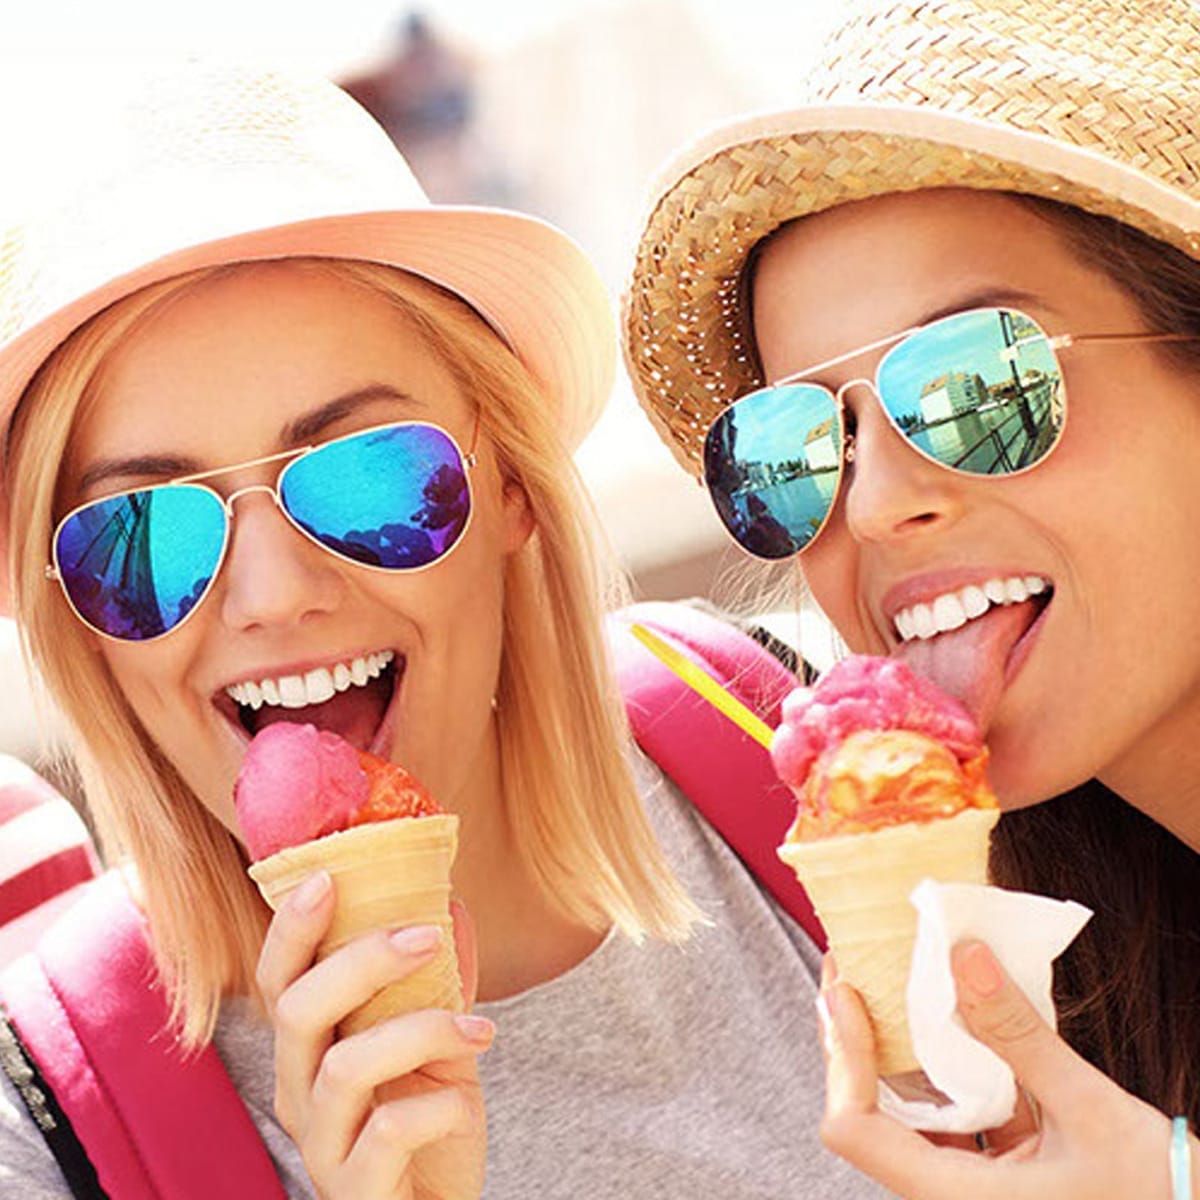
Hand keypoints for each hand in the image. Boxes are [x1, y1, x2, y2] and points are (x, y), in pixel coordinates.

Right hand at [256, 870, 490, 1199]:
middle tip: (429, 936)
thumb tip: (453, 908)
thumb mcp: (434, 1046)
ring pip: (344, 1067)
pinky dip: (437, 1107)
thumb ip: (436, 984)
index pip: (278, 979)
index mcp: (310, 1048)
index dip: (292, 928)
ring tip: (476, 1028)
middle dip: (363, 960)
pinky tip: (465, 1102)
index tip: (328, 877)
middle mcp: (299, 1092)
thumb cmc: (425, 1124)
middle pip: (297, 1010)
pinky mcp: (357, 1189)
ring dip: (419, 1031)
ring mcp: (322, 1144)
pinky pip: (387, 1132)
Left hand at [817, 942, 1192, 1199]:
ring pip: (911, 1117)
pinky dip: (946, 1073)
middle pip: (872, 1117)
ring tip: (890, 984)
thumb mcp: (1090, 1111)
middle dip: (857, 1043)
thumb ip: (1019, 1034)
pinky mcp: (1001, 1183)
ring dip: (898, 1053)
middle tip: (851, 970)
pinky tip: (954, 1022)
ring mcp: (976, 1194)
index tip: (843, 990)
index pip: (857, 1130)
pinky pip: (954, 1123)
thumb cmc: (1162, 1197)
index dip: (842, 1058)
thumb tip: (964, 956)